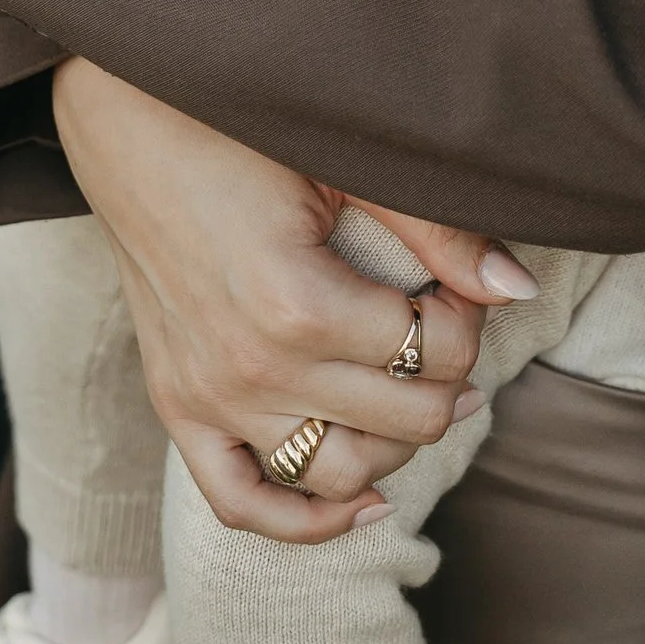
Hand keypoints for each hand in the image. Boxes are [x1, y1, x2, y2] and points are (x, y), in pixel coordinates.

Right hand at [50, 61, 531, 543]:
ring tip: (413, 389)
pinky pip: (241, 504)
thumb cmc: (240, 130)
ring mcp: (209, 397)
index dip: (466, 319)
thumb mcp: (343, 165)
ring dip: (396, 444)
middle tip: (442, 324)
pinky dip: (305, 522)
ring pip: (339, 475)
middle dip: (446, 377)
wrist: (128, 121)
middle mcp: (252, 369)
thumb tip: (516, 288)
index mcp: (299, 305)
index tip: (456, 285)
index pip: (432, 353)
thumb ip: (434, 230)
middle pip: (404, 423)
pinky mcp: (178, 406)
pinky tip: (363, 502)